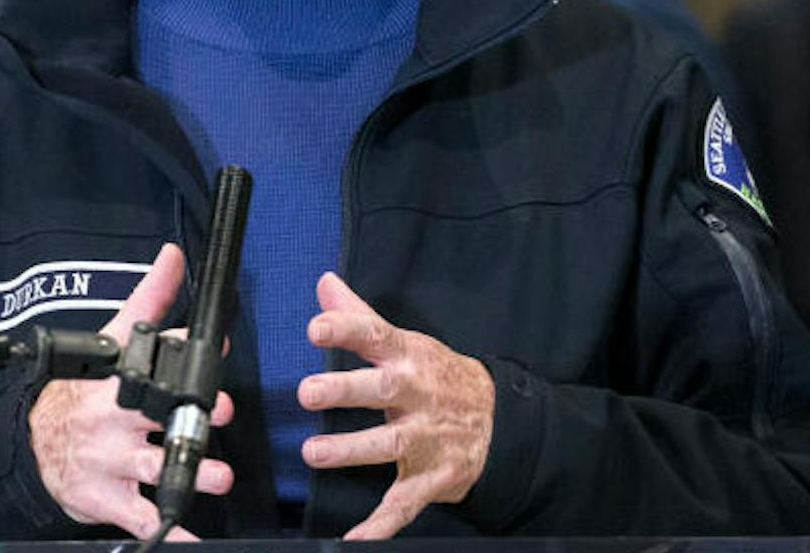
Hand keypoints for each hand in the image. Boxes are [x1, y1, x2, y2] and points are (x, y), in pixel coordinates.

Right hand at [28, 243, 233, 538]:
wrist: (32, 444)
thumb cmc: (82, 391)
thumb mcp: (111, 339)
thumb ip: (150, 301)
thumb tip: (173, 255)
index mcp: (116, 384)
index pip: (151, 366)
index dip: (183, 361)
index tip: (218, 356)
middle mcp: (113, 424)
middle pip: (155, 419)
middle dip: (190, 419)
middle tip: (218, 417)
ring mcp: (111, 464)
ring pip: (153, 467)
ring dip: (189, 473)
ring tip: (218, 475)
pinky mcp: (109, 499)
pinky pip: (141, 517)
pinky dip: (168, 530)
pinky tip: (191, 535)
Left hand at [297, 272, 494, 538]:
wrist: (502, 422)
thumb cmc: (439, 377)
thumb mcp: (406, 342)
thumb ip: (360, 317)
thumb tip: (324, 283)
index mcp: (409, 357)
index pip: (376, 336)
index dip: (346, 330)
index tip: (315, 328)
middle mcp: (418, 395)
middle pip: (382, 389)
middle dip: (345, 390)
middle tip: (306, 392)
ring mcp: (427, 438)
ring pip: (388, 445)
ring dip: (351, 450)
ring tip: (313, 452)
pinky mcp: (432, 476)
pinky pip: (404, 502)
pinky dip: (381, 524)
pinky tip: (355, 538)